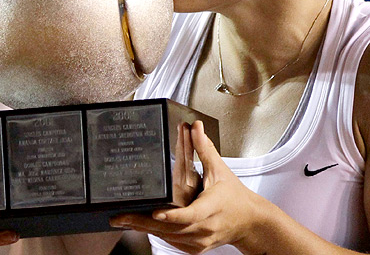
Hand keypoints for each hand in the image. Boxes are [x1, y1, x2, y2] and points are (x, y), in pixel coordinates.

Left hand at [110, 121, 267, 253]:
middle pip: (171, 228)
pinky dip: (157, 233)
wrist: (249, 222)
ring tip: (123, 220)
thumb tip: (195, 127)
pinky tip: (140, 226)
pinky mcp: (194, 247)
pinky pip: (172, 242)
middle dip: (143, 222)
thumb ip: (204, 148)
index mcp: (212, 207)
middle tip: (120, 216)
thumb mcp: (220, 169)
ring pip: (168, 237)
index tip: (156, 211)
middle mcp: (205, 227)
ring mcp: (199, 240)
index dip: (172, 215)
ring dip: (145, 229)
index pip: (190, 215)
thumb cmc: (235, 196)